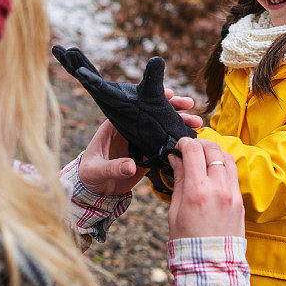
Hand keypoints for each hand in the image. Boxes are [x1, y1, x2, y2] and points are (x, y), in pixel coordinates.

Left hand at [53, 46, 198, 193]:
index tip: (167, 93)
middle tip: (188, 104)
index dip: (150, 98)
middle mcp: (130, 129)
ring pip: (162, 127)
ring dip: (179, 122)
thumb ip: (113, 167)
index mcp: (114, 125)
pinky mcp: (148, 154)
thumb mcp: (97, 171)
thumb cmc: (89, 175)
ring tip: (196, 122)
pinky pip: (165, 145)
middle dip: (171, 107)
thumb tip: (131, 166)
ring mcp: (140, 141)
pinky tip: (192, 139)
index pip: (133, 106)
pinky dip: (178, 141)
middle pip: (152, 113)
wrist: (95, 192)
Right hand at [167, 138, 243, 239]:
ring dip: (213, 152)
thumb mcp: (174, 210)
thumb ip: (178, 180)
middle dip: (199, 143)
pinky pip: (233, 173)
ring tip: (202, 158)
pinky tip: (212, 172)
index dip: (184, 143)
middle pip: (212, 149)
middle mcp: (218, 188)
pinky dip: (223, 166)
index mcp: (197, 191)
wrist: (211, 266)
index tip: (178, 146)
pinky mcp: (240, 200)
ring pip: (226, 157)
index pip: (193, 151)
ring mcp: (232, 193)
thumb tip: (175, 158)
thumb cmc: (187, 241)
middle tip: (189, 149)